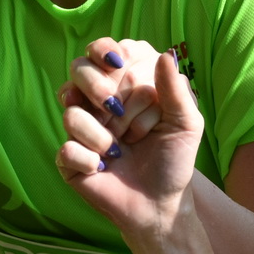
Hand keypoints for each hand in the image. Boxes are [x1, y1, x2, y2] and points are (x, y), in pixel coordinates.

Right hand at [59, 51, 202, 238]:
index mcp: (121, 85)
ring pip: (71, 112)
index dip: (103, 52)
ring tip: (121, 151)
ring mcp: (80, 129)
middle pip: (78, 71)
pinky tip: (103, 168)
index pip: (101, 50)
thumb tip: (166, 53)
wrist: (160, 203)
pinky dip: (89, 159)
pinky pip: (67, 148)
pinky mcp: (69, 158)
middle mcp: (96, 102)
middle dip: (100, 90)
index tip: (117, 62)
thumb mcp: (185, 122)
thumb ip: (175, 89)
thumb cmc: (173, 159)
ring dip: (101, 135)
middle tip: (118, 111)